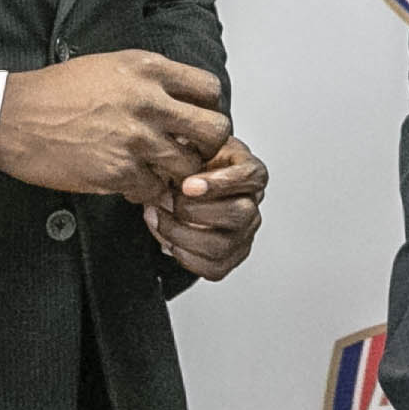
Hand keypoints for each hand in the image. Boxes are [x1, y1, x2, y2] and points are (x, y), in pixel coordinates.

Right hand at [0, 52, 226, 201]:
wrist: (12, 117)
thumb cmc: (55, 92)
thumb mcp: (110, 65)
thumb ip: (150, 79)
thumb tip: (180, 100)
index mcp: (147, 69)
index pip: (209, 90)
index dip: (207, 110)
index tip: (194, 121)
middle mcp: (147, 101)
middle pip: (214, 130)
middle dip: (206, 146)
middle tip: (189, 152)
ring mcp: (135, 138)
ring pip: (188, 166)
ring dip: (176, 174)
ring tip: (157, 171)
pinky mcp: (118, 171)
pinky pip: (154, 189)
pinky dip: (145, 191)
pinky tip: (130, 182)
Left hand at [145, 138, 264, 279]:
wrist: (182, 183)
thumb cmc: (191, 162)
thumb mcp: (192, 141)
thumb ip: (188, 142)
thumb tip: (174, 142)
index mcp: (250, 173)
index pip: (251, 177)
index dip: (220, 183)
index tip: (188, 184)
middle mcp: (252, 205)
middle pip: (240, 214)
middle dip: (195, 210)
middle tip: (166, 199)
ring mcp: (243, 234)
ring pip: (222, 245)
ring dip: (181, 234)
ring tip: (156, 217)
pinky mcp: (230, 257)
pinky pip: (214, 268)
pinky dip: (185, 257)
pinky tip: (168, 239)